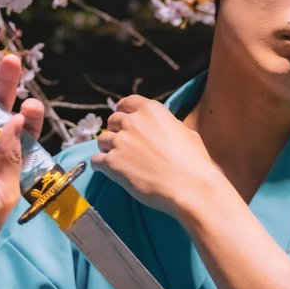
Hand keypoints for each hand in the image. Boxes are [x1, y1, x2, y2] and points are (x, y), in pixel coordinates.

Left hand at [91, 95, 217, 218]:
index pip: (127, 103)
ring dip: (108, 149)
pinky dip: (100, 165)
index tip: (122, 119)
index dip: (123, 111)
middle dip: (115, 131)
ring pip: (102, 140)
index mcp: (151, 110)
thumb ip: (167, 126)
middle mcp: (132, 122)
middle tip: (123, 144)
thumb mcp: (185, 132)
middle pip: (112, 121)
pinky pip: (96, 160)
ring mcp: (120, 142)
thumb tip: (162, 131)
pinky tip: (108, 170)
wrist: (189, 186)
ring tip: (118, 160)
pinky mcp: (112, 163)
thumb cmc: (193, 162)